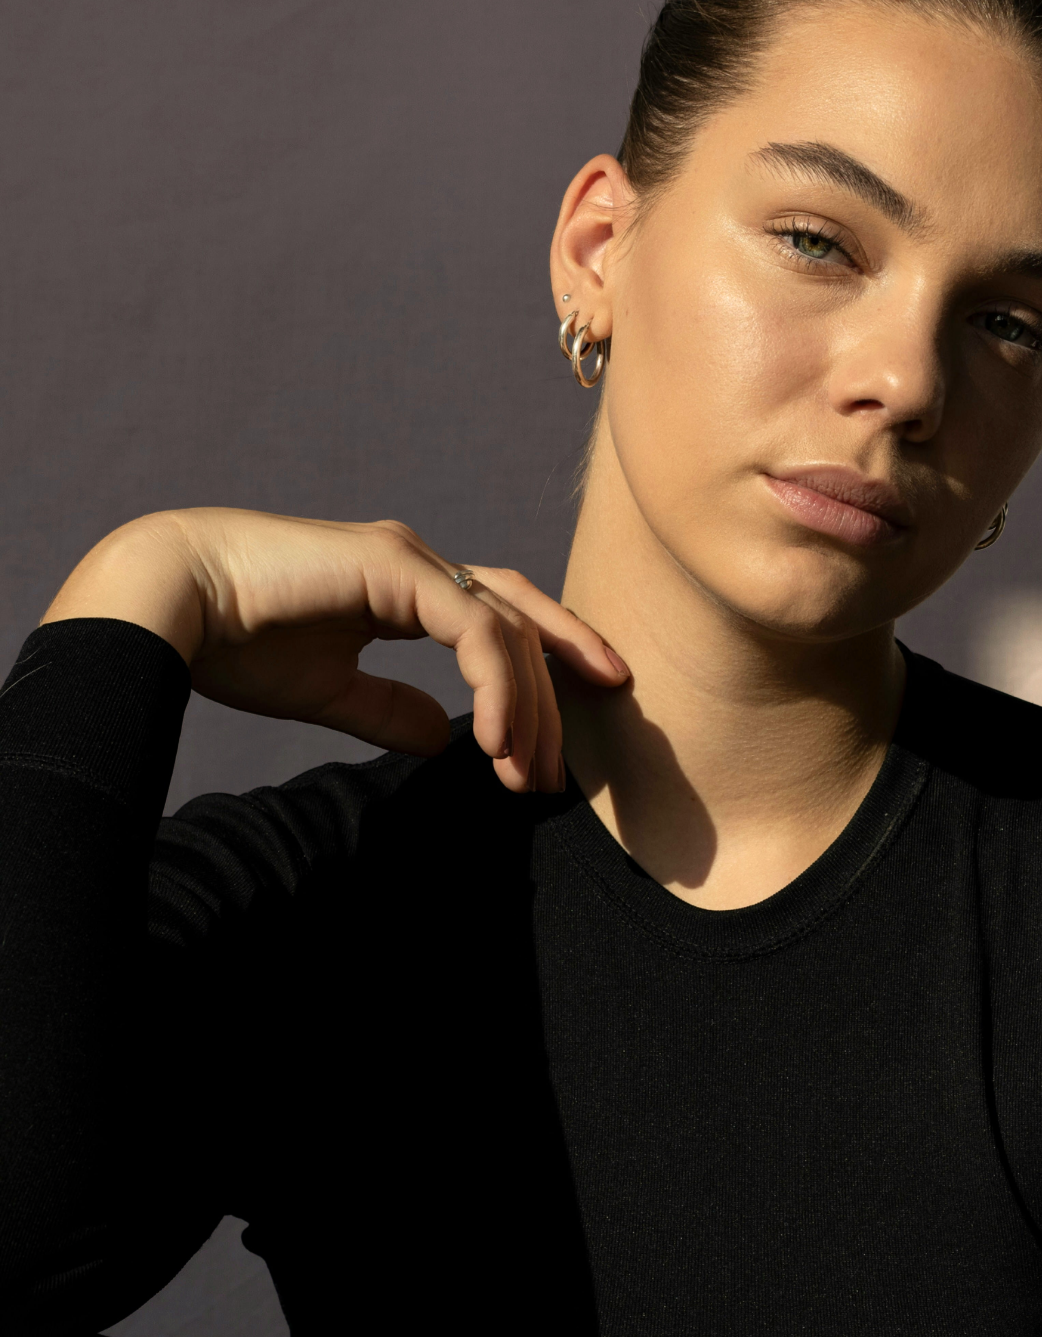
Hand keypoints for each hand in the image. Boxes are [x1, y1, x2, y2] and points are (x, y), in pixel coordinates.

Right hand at [41, 508, 627, 790]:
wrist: (169, 603)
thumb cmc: (233, 641)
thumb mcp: (329, 691)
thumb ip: (388, 710)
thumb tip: (443, 739)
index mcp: (405, 587)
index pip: (503, 619)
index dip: (550, 663)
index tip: (575, 724)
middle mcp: (417, 564)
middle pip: (520, 624)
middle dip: (550, 701)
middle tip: (554, 777)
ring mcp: (409, 559)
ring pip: (505, 629)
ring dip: (525, 708)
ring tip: (523, 775)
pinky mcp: (393, 566)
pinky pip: (471, 629)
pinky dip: (495, 686)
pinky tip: (496, 742)